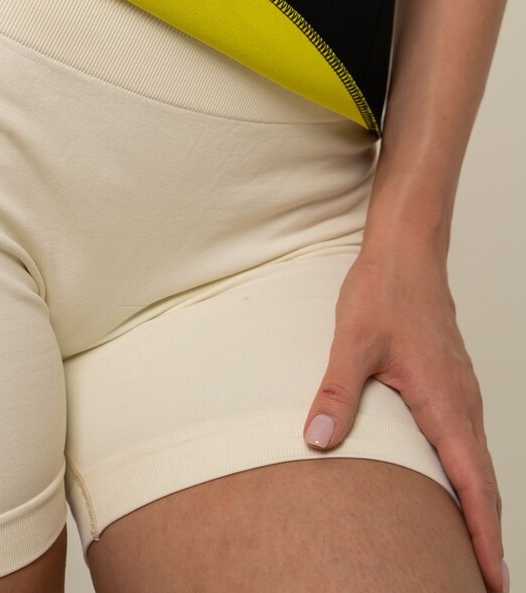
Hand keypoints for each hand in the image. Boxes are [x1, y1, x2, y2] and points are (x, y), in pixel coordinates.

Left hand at [302, 247, 506, 592]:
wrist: (407, 250)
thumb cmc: (383, 291)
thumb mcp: (352, 340)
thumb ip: (337, 391)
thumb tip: (318, 439)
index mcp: (446, 403)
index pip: (474, 485)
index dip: (482, 537)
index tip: (491, 581)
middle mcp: (463, 404)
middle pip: (484, 485)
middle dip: (486, 537)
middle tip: (484, 585)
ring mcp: (462, 393)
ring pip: (478, 463)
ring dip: (479, 509)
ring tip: (470, 552)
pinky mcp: (452, 383)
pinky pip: (468, 442)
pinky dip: (469, 477)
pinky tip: (452, 489)